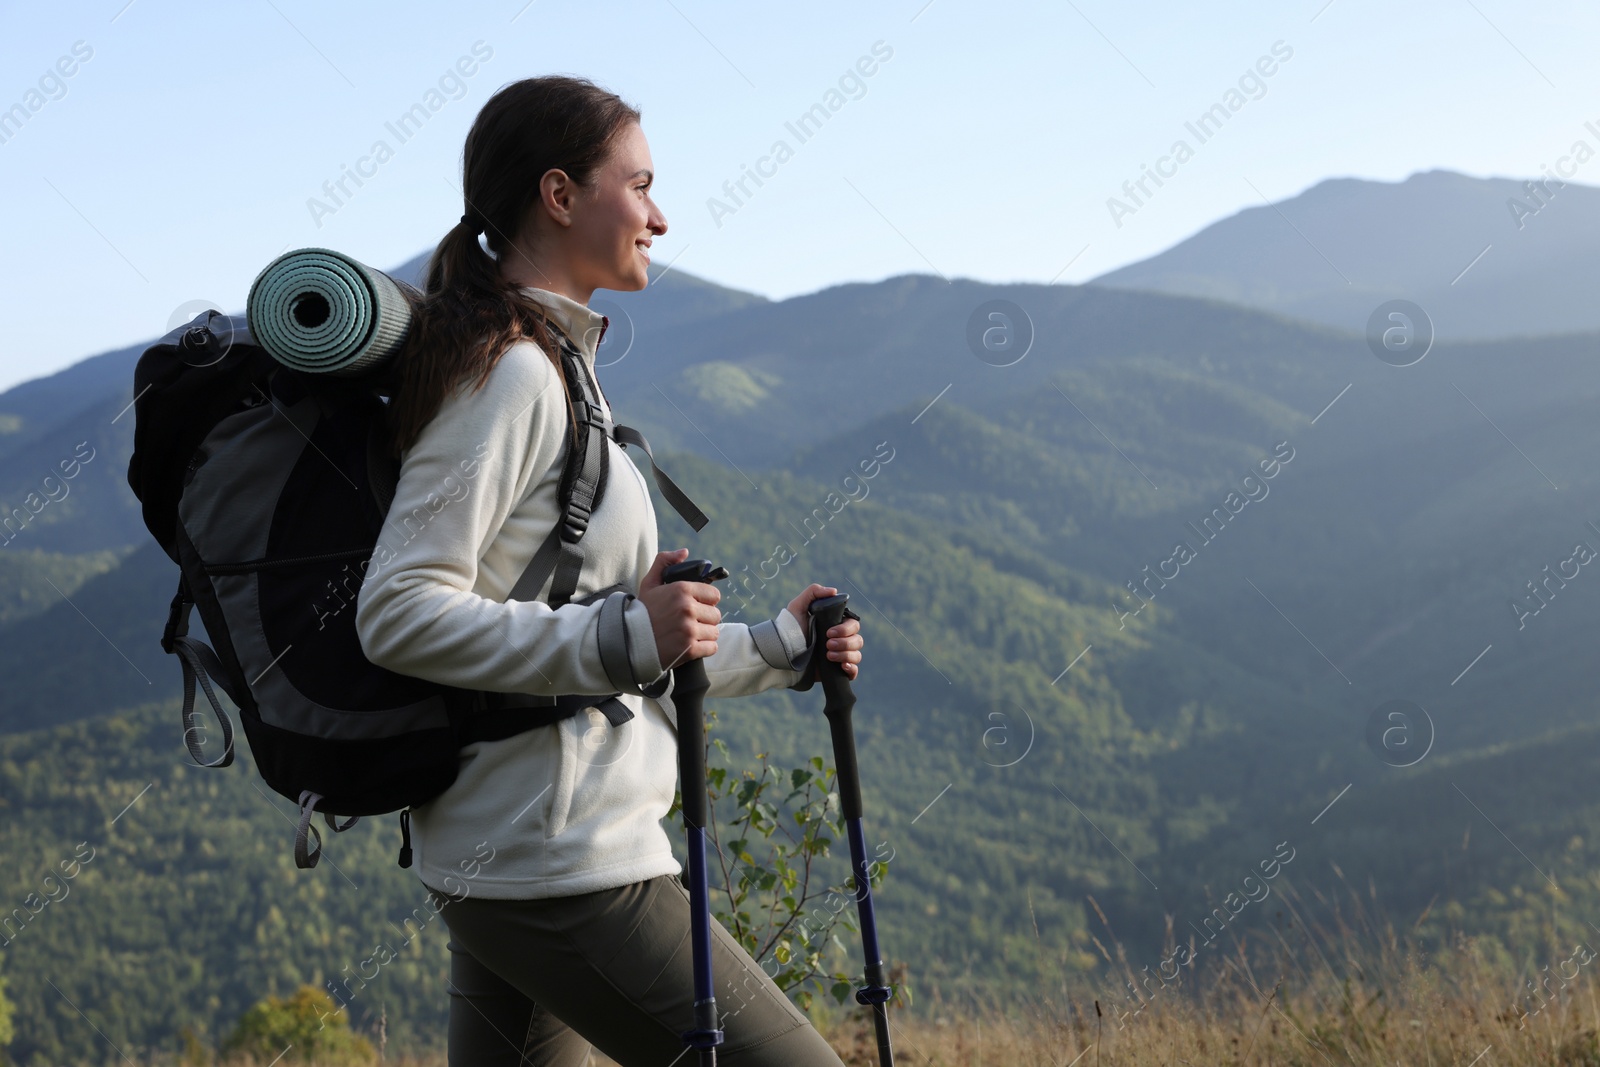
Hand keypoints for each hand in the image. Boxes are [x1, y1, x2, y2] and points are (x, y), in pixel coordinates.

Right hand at [637, 548, 719, 670]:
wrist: (628, 641)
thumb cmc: (641, 611)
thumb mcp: (649, 583)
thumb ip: (665, 561)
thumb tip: (684, 552)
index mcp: (682, 590)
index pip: (714, 595)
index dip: (706, 601)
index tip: (696, 606)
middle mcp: (688, 609)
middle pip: (716, 614)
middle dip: (705, 618)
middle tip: (690, 622)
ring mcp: (689, 630)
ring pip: (714, 631)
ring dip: (704, 634)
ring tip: (688, 634)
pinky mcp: (690, 649)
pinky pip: (711, 647)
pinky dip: (704, 648)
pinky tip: (690, 645)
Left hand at [786, 584, 863, 679]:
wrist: (782, 656)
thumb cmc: (789, 630)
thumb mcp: (797, 607)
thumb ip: (813, 592)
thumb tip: (834, 591)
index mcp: (835, 625)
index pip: (853, 624)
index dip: (845, 628)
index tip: (829, 632)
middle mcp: (840, 640)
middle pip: (857, 639)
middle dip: (845, 642)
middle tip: (827, 643)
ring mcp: (839, 656)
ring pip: (857, 654)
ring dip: (846, 654)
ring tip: (828, 656)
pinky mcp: (836, 671)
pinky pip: (854, 671)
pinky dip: (852, 669)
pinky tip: (843, 666)